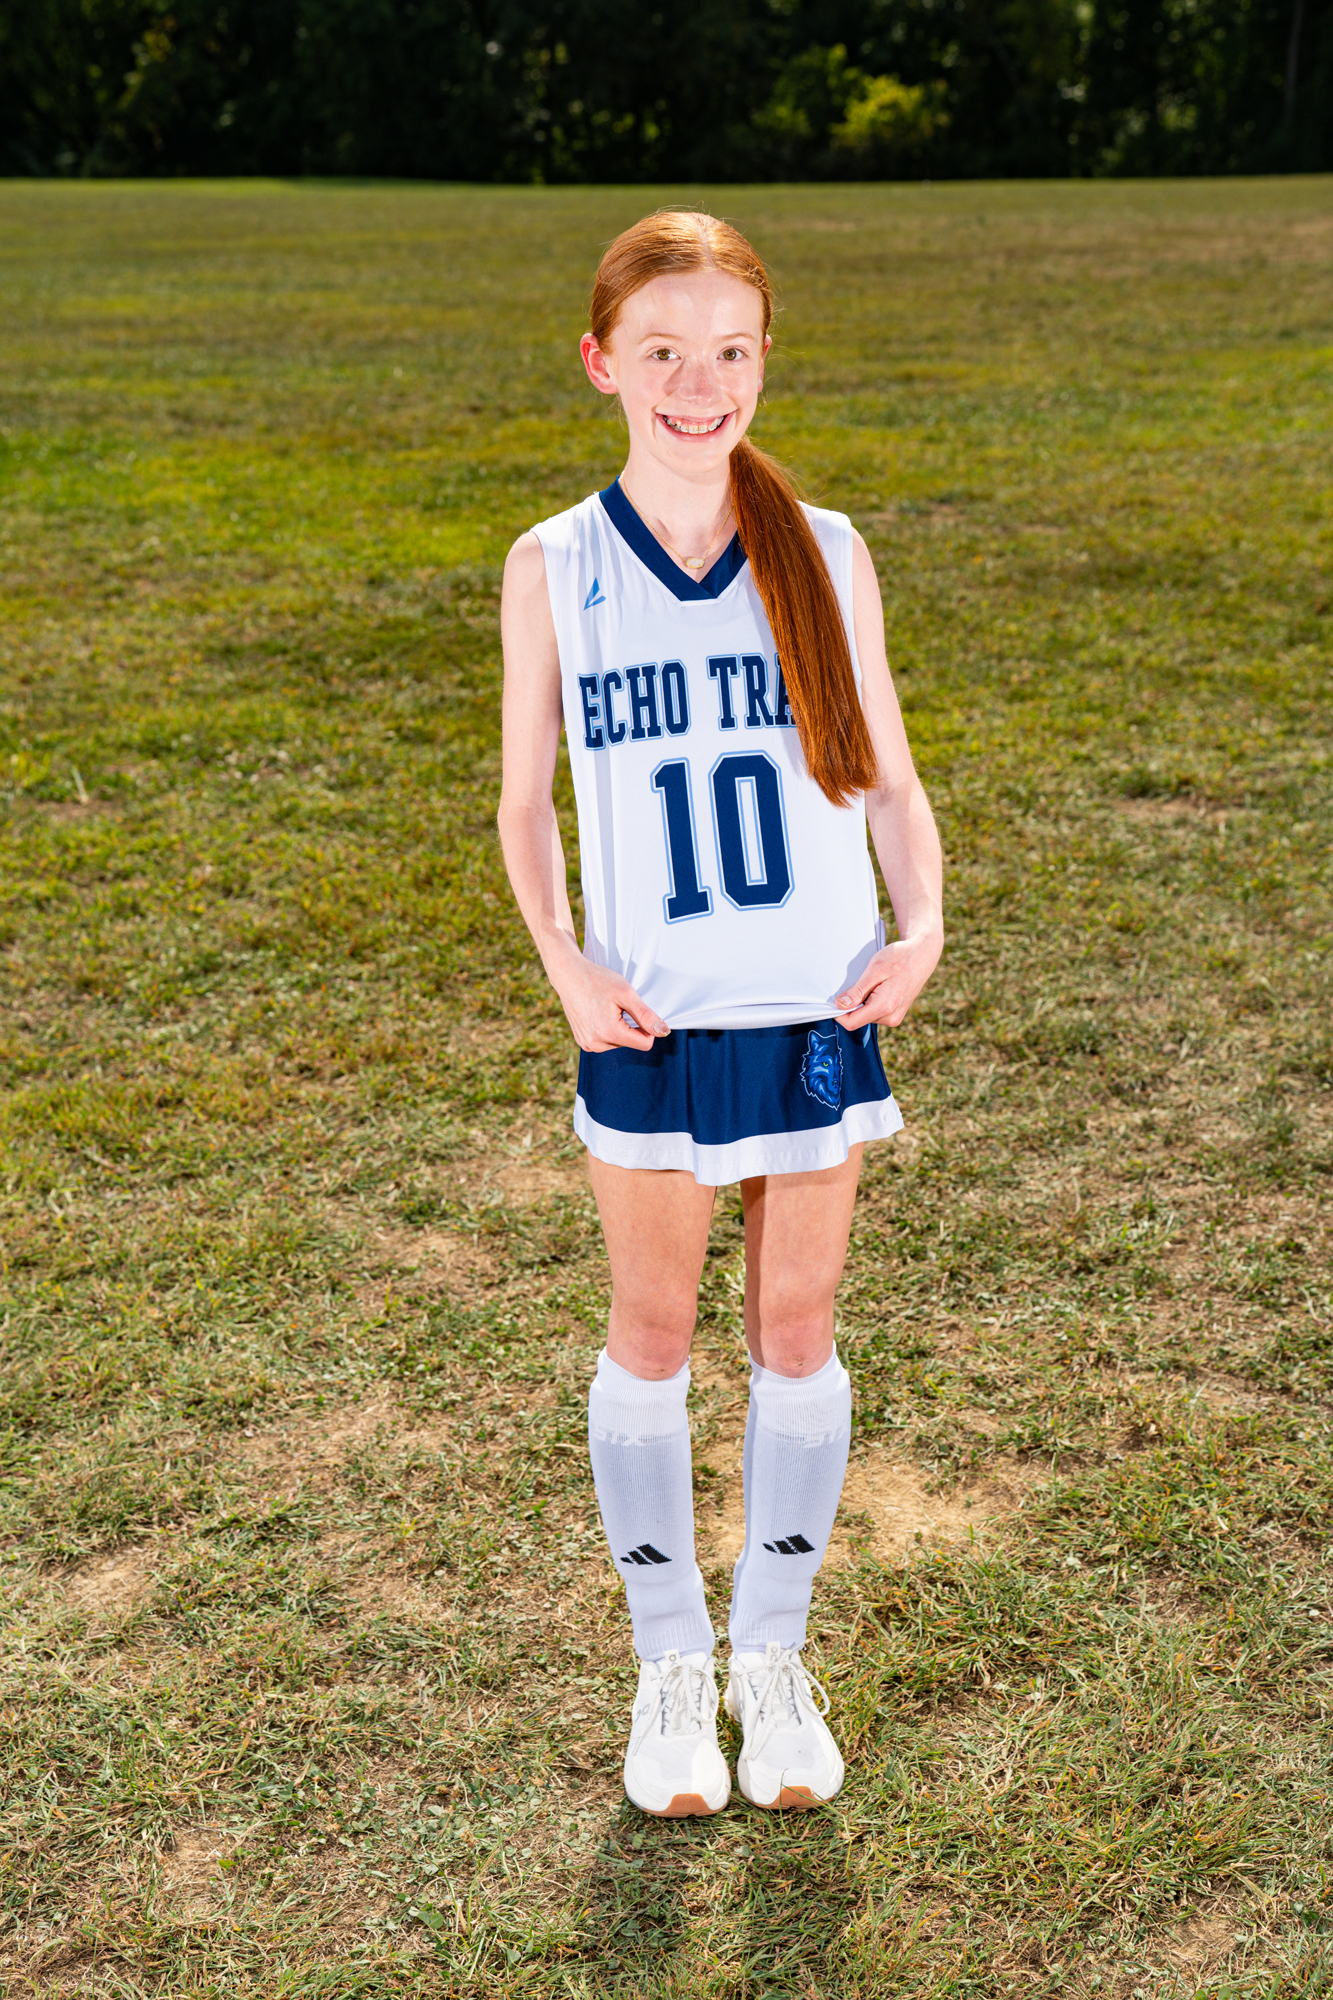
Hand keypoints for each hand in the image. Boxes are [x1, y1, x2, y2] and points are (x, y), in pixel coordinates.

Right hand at [552, 954, 669, 1052]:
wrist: (568, 975)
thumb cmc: (597, 980)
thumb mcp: (626, 993)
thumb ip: (646, 1015)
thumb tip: (663, 1032)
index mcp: (609, 1032)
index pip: (645, 1044)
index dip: (648, 1027)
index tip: (639, 1010)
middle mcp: (596, 1044)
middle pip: (631, 1043)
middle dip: (630, 1025)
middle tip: (616, 1005)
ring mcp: (588, 1044)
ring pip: (619, 1043)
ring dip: (619, 1027)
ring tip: (606, 1008)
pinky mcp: (583, 1042)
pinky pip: (606, 1041)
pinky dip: (608, 1029)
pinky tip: (598, 1014)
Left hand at [834, 931, 941, 1031]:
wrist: (923, 955)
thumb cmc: (900, 958)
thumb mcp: (875, 970)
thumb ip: (857, 991)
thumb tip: (840, 1005)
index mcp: (885, 1007)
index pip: (851, 1023)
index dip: (838, 1014)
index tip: (833, 999)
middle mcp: (891, 1017)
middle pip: (858, 1019)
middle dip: (852, 1004)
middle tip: (860, 982)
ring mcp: (895, 1018)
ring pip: (866, 1016)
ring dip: (862, 1002)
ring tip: (874, 982)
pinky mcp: (896, 1015)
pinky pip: (875, 1013)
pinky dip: (870, 1002)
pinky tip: (879, 987)